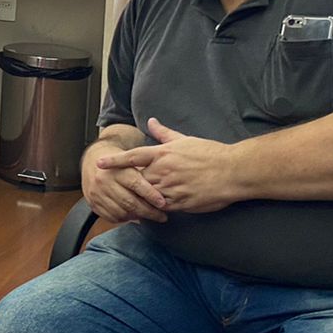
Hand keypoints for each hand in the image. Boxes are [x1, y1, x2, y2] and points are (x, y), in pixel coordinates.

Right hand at [82, 135, 167, 223]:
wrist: (91, 162)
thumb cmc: (118, 163)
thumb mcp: (131, 160)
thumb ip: (146, 173)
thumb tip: (165, 188)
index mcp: (116, 169)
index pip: (136, 184)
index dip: (151, 195)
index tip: (163, 203)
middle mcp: (105, 181)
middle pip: (130, 202)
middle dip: (149, 211)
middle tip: (162, 216)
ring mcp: (97, 193)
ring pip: (122, 212)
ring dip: (137, 217)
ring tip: (148, 216)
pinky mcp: (93, 203)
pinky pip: (112, 217)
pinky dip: (124, 219)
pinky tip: (132, 216)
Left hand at [96, 118, 240, 213]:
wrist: (233, 171)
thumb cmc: (210, 153)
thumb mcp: (184, 140)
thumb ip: (164, 133)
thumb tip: (151, 121)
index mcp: (162, 154)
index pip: (132, 157)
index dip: (115, 161)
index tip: (99, 164)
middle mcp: (163, 170)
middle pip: (138, 179)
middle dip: (133, 183)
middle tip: (123, 188)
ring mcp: (171, 187)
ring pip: (147, 195)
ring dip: (142, 198)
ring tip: (135, 201)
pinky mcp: (180, 203)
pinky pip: (161, 208)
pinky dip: (155, 209)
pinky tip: (153, 211)